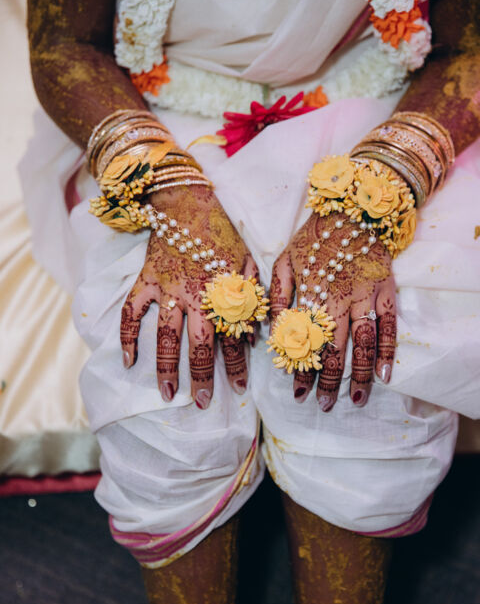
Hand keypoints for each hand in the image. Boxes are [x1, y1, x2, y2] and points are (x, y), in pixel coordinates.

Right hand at [120, 186, 258, 408]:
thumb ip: (253, 298)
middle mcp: (195, 295)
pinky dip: (126, 336)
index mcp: (223, 292)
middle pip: (198, 344)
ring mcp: (166, 289)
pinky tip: (128, 361)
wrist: (187, 201)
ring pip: (164, 335)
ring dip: (165, 367)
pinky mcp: (145, 280)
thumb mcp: (248, 262)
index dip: (238, 365)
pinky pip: (131, 312)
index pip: (233, 337)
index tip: (241, 389)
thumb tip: (254, 335)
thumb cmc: (222, 233)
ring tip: (167, 394)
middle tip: (201, 402)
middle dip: (201, 377)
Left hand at [269, 211, 396, 409]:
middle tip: (324, 405)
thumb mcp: (284, 260)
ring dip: (359, 374)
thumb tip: (272, 330)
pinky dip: (389, 351)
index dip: (302, 370)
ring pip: (363, 343)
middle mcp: (341, 300)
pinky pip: (390, 326)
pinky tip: (384, 375)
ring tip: (355, 400)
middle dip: (330, 381)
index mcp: (313, 295)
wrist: (353, 209)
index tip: (297, 393)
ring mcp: (367, 297)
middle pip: (336, 350)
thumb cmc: (314, 237)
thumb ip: (277, 295)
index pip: (307, 342)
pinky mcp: (386, 291)